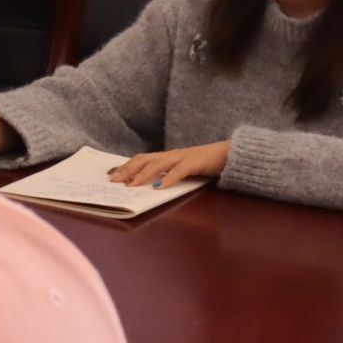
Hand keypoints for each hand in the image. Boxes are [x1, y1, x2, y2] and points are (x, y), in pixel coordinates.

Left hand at [107, 141, 228, 188]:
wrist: (231, 154)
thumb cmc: (206, 163)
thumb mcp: (182, 170)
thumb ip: (167, 175)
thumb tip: (150, 187)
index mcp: (167, 156)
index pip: (141, 159)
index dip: (126, 166)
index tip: (111, 175)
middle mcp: (172, 155)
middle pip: (144, 159)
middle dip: (127, 170)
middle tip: (114, 181)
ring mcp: (183, 157)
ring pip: (158, 164)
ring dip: (143, 175)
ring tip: (132, 185)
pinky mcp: (196, 162)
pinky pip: (180, 170)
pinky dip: (169, 179)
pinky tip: (160, 188)